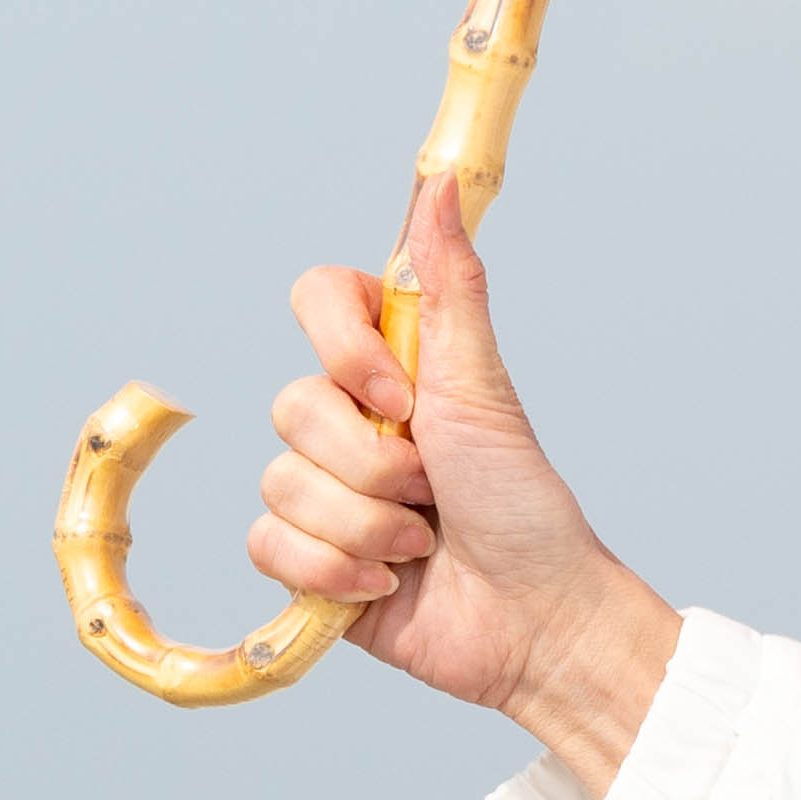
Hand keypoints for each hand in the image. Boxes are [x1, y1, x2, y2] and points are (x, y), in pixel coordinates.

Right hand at [254, 174, 683, 794]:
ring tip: (422, 544)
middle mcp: (345, 418)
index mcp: (386, 362)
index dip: (344, 349)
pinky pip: (269, 545)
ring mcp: (321, 489)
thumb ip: (447, 283)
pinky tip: (387, 586)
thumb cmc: (520, 499)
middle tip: (433, 489)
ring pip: (282, 484)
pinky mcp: (305, 560)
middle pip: (292, 406)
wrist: (531, 618)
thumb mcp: (480, 385)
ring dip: (367, 528)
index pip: (314, 298)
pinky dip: (336, 574)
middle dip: (374, 464)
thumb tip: (437, 181)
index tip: (402, 394)